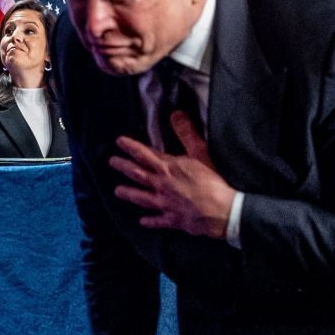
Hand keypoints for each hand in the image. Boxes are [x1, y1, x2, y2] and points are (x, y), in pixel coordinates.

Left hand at [109, 112, 238, 239]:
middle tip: (111, 162)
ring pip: (142, 197)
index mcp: (169, 168)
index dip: (131, 147)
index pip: (145, 154)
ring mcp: (165, 204)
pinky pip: (157, 221)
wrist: (223, 211)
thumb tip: (176, 113)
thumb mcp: (201, 153)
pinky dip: (149, 221)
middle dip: (123, 167)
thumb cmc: (212, 181)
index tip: (119, 141)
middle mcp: (162, 185)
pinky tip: (142, 221)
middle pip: (138, 174)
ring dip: (129, 193)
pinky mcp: (173, 220)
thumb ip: (187, 133)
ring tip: (117, 191)